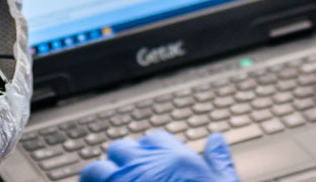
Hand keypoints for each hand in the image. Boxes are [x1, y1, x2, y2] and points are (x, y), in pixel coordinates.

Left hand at [78, 130, 238, 181]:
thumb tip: (216, 139)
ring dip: (99, 175)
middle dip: (123, 161)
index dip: (151, 151)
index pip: (154, 139)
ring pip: (97, 168)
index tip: (152, 163)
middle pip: (122, 149)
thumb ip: (218, 160)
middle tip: (128, 176)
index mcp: (173, 159)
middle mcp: (143, 165)